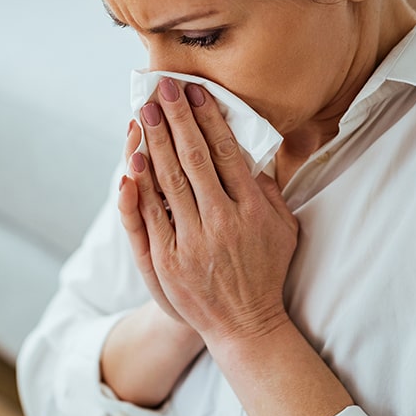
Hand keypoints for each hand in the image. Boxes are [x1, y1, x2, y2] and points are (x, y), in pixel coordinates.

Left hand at [118, 78, 298, 346]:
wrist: (245, 325)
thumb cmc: (265, 270)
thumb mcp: (283, 228)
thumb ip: (267, 191)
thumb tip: (250, 151)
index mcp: (252, 210)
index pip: (226, 153)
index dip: (209, 119)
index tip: (197, 93)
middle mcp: (222, 222)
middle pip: (193, 159)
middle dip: (176, 119)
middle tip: (161, 89)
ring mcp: (192, 242)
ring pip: (168, 182)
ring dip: (154, 143)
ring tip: (143, 113)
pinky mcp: (167, 261)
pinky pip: (148, 216)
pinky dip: (139, 187)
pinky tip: (132, 161)